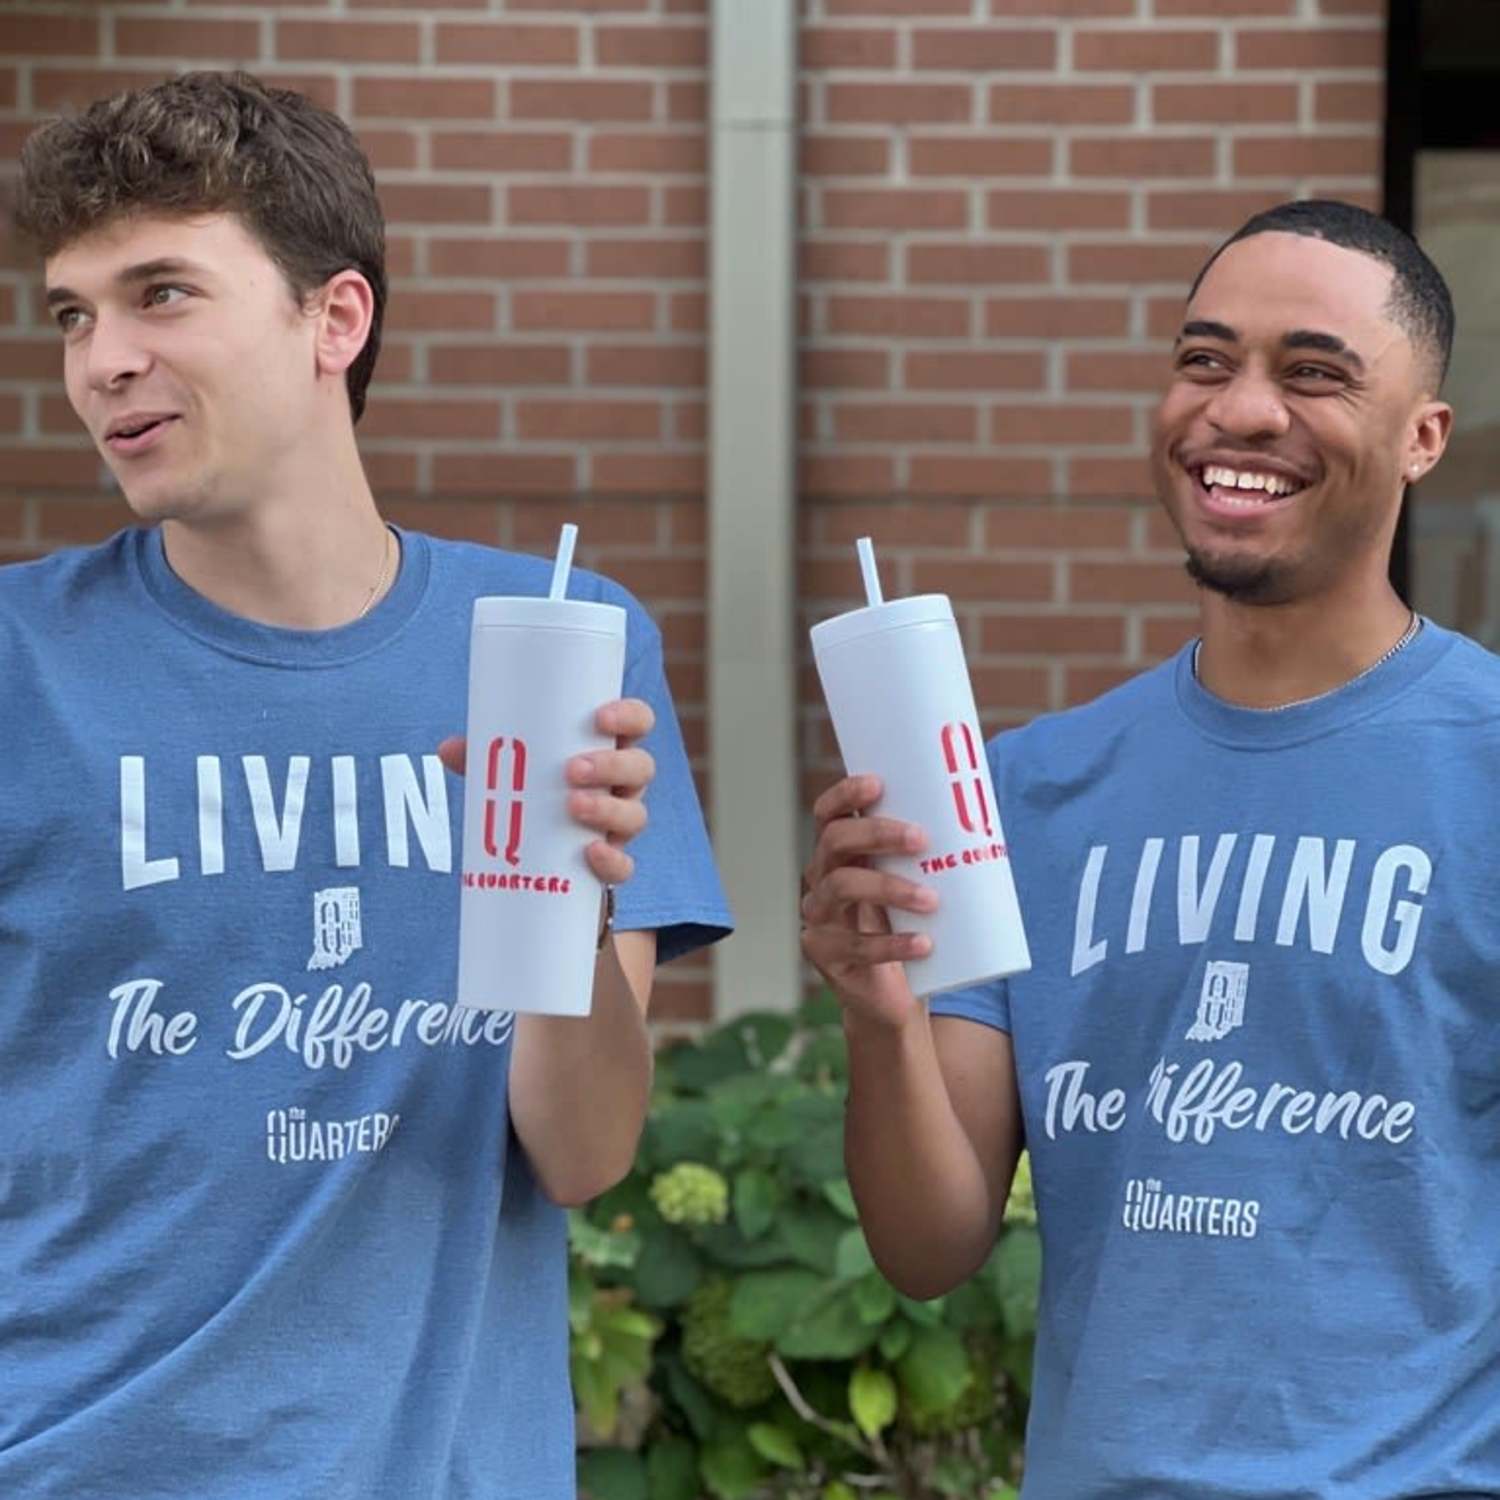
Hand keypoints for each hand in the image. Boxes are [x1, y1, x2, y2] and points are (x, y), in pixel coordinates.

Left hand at [436, 697, 655, 885]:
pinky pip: (624, 866)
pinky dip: (611, 860)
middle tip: (572, 769)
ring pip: (636, 814)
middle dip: (612, 765)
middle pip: (641, 768)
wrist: (540, 865)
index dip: (629, 716)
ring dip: (608, 808)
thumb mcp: (511, 773)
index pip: (638, 724)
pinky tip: (590, 851)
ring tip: (572, 806)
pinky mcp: (611, 865)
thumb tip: (448, 748)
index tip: (600, 717)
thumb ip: (484, 759)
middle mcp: (624, 786)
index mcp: (609, 751)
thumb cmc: (532, 797)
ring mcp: (621, 826)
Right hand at [800, 773, 936, 1030]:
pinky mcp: (824, 955)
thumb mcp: (914, 887)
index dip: (845, 794)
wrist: (892, 999)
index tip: (878, 784)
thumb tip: (982, 817)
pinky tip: (924, 944)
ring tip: (931, 899)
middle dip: (876, 833)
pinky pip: (856, 946)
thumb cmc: (908, 930)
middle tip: (921, 839)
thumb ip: (927, 858)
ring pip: (841, 887)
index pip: (827, 814)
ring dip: (888, 887)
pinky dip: (893, 944)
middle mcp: (820, 879)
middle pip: (834, 842)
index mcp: (839, 856)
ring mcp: (818, 918)